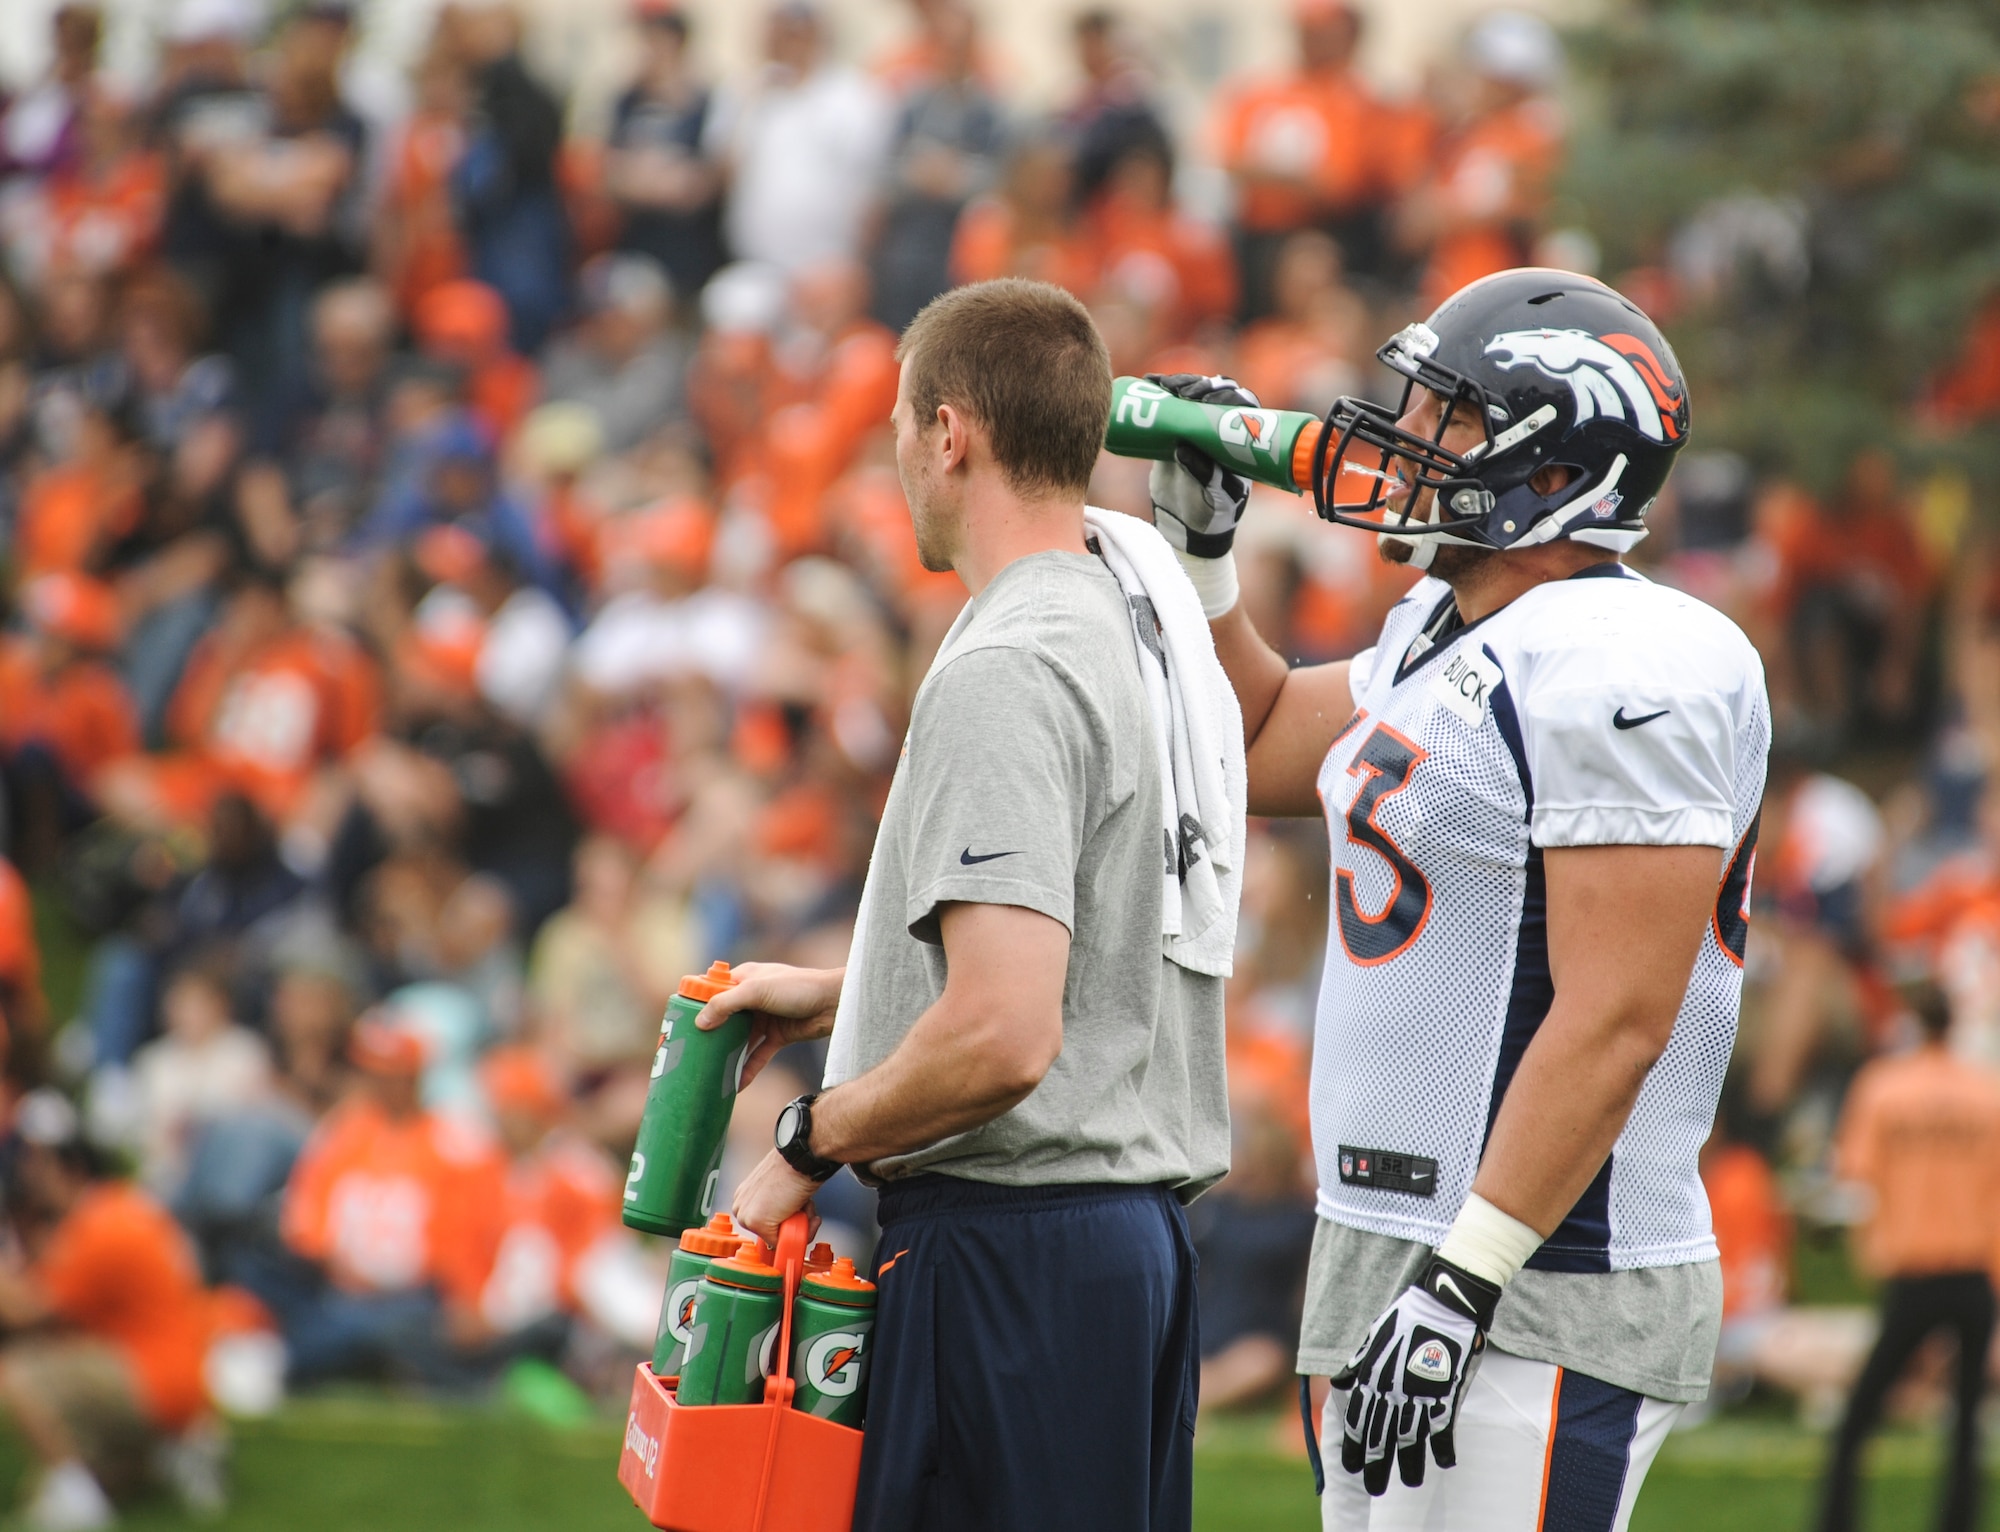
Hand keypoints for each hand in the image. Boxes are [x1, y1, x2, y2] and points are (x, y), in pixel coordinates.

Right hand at [696, 963, 842, 1088]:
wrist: (836, 1003)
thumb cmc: (799, 988)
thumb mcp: (757, 991)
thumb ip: (726, 1004)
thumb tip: (700, 1022)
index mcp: (744, 978)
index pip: (712, 990)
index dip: (696, 1005)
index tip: (679, 1023)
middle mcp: (752, 997)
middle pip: (723, 1018)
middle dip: (709, 1035)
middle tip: (689, 1053)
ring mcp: (765, 1017)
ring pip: (740, 1039)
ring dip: (727, 1055)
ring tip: (709, 1072)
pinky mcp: (779, 1036)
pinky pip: (758, 1055)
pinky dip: (747, 1068)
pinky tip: (736, 1085)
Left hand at [731, 1149, 822, 1246]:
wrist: (799, 1159)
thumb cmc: (793, 1169)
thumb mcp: (778, 1190)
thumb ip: (776, 1206)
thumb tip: (786, 1221)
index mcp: (743, 1198)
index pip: (765, 1222)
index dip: (787, 1219)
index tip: (797, 1211)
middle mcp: (740, 1207)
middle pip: (771, 1232)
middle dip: (793, 1223)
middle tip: (804, 1206)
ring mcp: (746, 1216)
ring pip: (777, 1238)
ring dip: (799, 1225)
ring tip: (804, 1204)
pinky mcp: (756, 1222)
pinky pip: (782, 1241)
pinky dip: (800, 1230)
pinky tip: (803, 1208)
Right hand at [1146, 373, 1257, 558]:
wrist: (1189, 524)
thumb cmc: (1215, 511)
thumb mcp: (1215, 495)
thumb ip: (1205, 475)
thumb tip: (1184, 449)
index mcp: (1240, 437)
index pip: (1238, 404)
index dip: (1224, 393)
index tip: (1205, 396)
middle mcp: (1220, 428)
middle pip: (1212, 394)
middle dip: (1196, 385)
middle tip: (1179, 391)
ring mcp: (1196, 428)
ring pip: (1191, 396)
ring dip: (1177, 384)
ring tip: (1159, 384)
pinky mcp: (1174, 433)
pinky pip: (1169, 407)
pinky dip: (1159, 391)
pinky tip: (1148, 382)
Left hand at [1329, 1256, 1498, 1495]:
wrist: (1442, 1303)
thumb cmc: (1406, 1317)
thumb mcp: (1372, 1337)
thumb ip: (1357, 1364)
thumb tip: (1338, 1382)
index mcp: (1372, 1376)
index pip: (1357, 1420)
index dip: (1354, 1446)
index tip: (1351, 1467)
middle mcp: (1392, 1390)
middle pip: (1381, 1437)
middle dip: (1377, 1465)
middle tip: (1374, 1488)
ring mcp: (1419, 1393)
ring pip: (1411, 1439)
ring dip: (1410, 1464)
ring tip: (1411, 1482)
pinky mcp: (1445, 1393)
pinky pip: (1442, 1428)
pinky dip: (1443, 1448)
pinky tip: (1443, 1463)